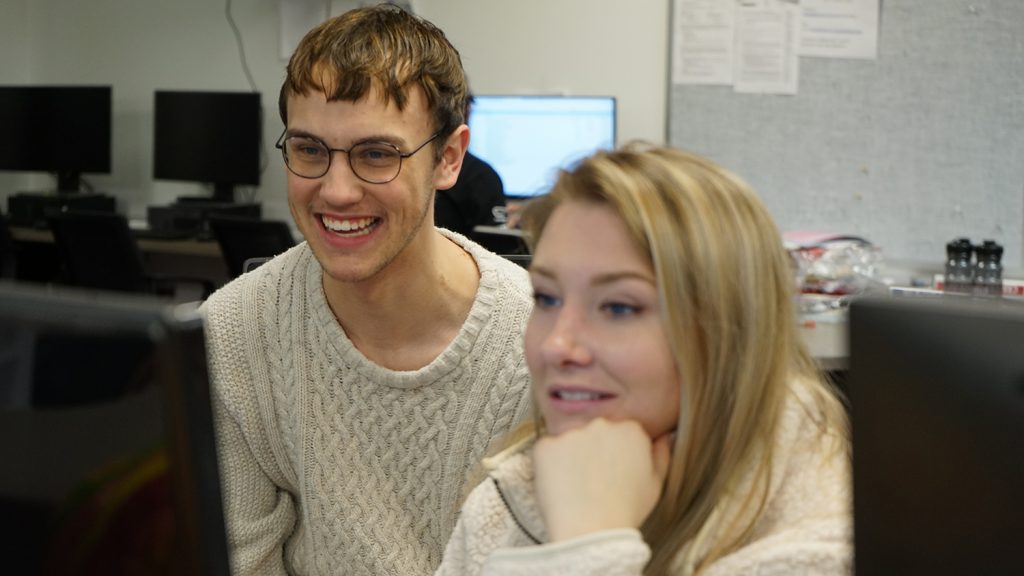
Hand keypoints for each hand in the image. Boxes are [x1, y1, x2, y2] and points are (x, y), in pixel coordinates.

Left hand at [533, 418, 672, 541]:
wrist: (591, 533)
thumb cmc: (626, 512)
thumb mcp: (656, 485)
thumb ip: (660, 455)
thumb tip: (662, 437)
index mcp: (631, 430)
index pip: (623, 432)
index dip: (617, 454)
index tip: (614, 473)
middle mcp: (602, 424)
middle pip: (596, 432)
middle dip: (594, 450)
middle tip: (594, 481)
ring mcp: (572, 433)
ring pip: (570, 440)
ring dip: (571, 456)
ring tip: (576, 487)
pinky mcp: (546, 445)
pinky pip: (547, 450)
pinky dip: (549, 465)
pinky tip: (559, 486)